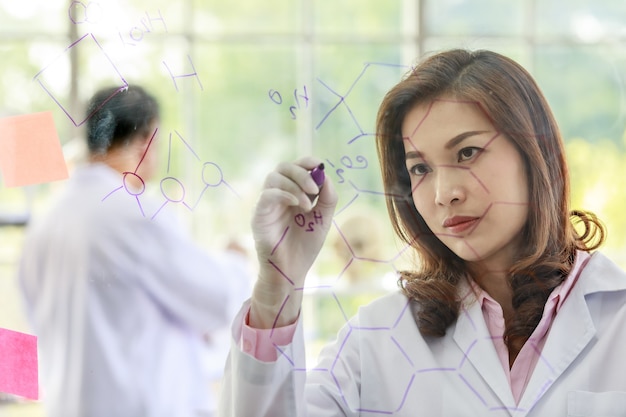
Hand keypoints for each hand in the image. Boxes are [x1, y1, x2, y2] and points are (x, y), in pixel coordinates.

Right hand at [250, 157, 336, 327]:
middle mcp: (277, 196)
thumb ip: (327, 197)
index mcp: (292, 193)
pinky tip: (297, 205)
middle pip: (282, 167)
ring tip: (307, 205)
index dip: (306, 161)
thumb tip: (325, 175)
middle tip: (315, 189)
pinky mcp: (259, 216)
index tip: (319, 165)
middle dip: (300, 173)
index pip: (295, 167)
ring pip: (273, 177)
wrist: (292, 271)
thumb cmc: (305, 246)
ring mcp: (266, 205)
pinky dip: (284, 194)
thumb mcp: (323, 219)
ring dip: (294, 185)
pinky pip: (267, 195)